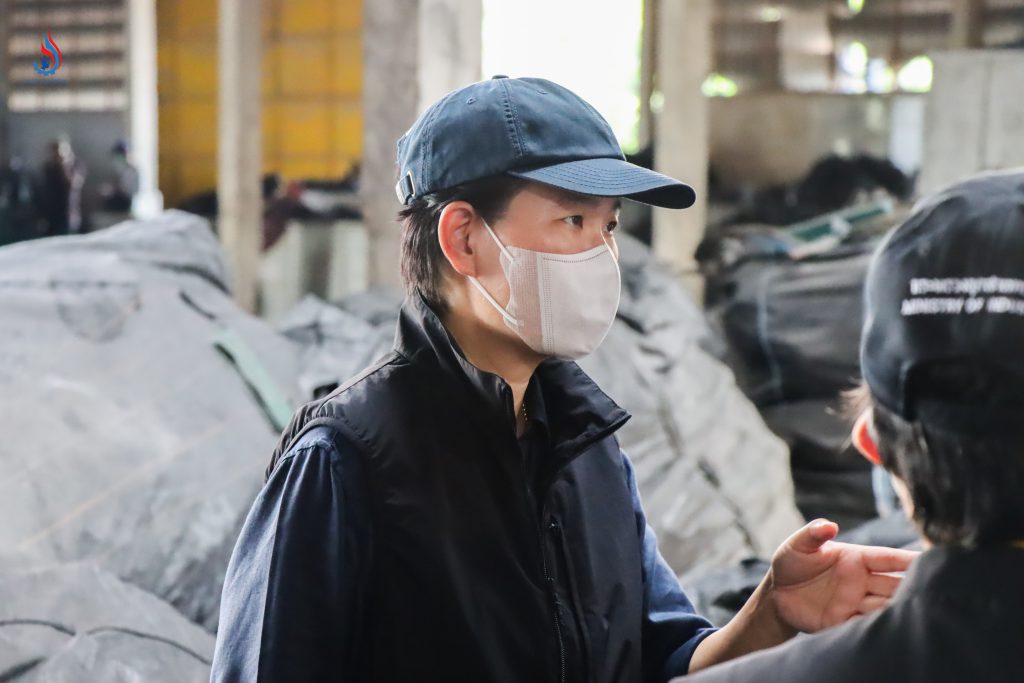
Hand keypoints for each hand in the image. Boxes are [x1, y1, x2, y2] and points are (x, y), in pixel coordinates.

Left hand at [766, 519, 918, 633]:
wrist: (776, 594)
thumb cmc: (790, 562)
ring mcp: (855, 603)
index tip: (933, 561)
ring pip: (885, 607)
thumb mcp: (798, 545)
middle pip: (895, 585)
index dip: (910, 560)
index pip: (889, 558)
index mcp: (857, 559)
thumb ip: (812, 534)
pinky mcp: (844, 622)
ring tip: (918, 616)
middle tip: (934, 593)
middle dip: (913, 588)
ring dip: (899, 611)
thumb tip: (829, 525)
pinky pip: (865, 627)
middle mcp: (862, 581)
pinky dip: (877, 629)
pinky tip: (890, 633)